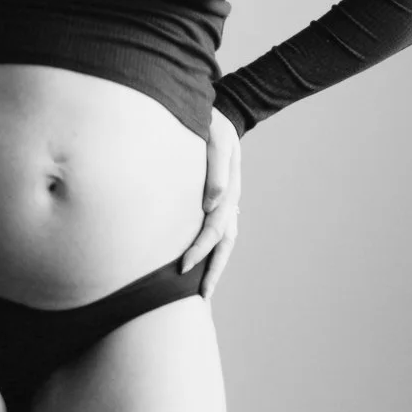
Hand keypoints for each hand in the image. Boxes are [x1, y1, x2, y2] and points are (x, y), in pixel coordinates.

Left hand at [179, 108, 241, 299]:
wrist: (220, 113)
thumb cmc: (211, 124)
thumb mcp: (215, 139)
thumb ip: (214, 170)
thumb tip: (211, 205)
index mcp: (229, 190)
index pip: (215, 229)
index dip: (200, 250)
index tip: (182, 268)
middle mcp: (230, 200)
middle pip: (224, 243)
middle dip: (212, 271)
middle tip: (199, 298)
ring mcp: (227, 201)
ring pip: (225, 241)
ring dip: (216, 266)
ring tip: (205, 292)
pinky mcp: (219, 200)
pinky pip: (218, 231)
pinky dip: (213, 250)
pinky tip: (202, 263)